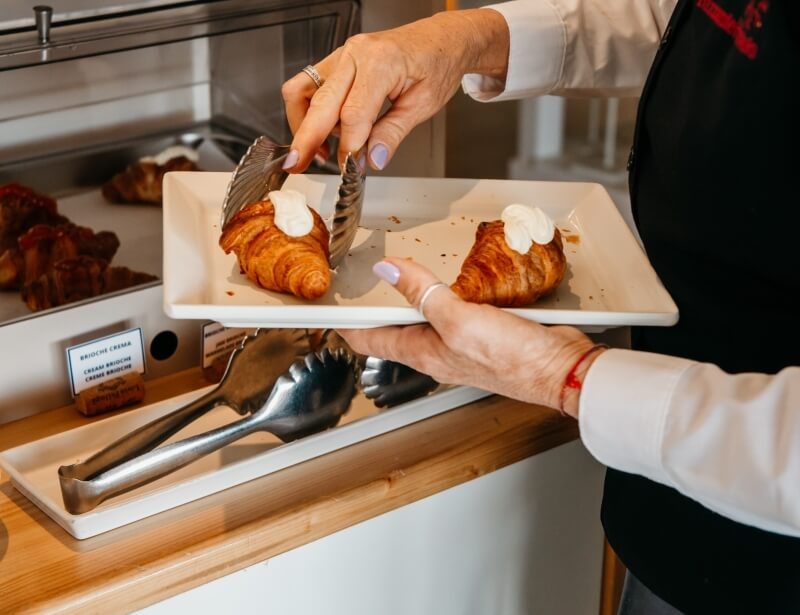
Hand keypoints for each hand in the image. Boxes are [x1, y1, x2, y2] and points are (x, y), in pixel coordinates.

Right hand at [280, 9, 509, 171]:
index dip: (349, 146)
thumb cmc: (437, 64)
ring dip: (303, 125)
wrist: (441, 40)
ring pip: (303, 91)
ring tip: (316, 151)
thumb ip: (393, 133)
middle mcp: (356, 54)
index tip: (351, 168)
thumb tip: (372, 159)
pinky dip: (308, 112)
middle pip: (320, 103)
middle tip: (298, 165)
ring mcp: (342, 56)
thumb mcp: (424, 105)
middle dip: (307, 139)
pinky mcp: (337, 62)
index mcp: (382, 62)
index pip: (354, 114)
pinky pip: (308, 86)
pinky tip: (324, 132)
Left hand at [337, 259, 605, 417]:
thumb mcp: (459, 320)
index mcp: (423, 352)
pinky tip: (455, 283)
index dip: (347, 324)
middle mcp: (439, 350)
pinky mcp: (488, 333)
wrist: (562, 370)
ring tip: (401, 279)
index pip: (371, 339)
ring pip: (427, 319)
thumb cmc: (513, 359)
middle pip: (396, 330)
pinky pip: (458, 312)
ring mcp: (463, 343)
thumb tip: (389, 270)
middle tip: (362, 287)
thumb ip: (423, 294)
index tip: (330, 310)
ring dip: (413, 300)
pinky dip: (449, 295)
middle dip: (378, 310)